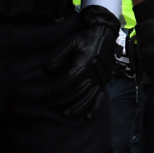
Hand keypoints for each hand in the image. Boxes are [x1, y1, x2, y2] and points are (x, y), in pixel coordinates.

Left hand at [46, 5, 119, 119]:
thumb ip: (59, 54)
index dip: (58, 88)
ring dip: (78, 107)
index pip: (70, 79)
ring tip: (66, 115)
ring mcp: (101, 79)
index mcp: (85, 62)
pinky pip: (101, 97)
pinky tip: (88, 118)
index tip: (48, 94)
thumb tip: (48, 69)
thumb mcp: (71, 41)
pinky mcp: (105, 82)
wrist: (105, 35)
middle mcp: (94, 73)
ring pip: (90, 96)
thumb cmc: (85, 38)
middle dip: (65, 99)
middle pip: (79, 90)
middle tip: (52, 105)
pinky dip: (95, 108)